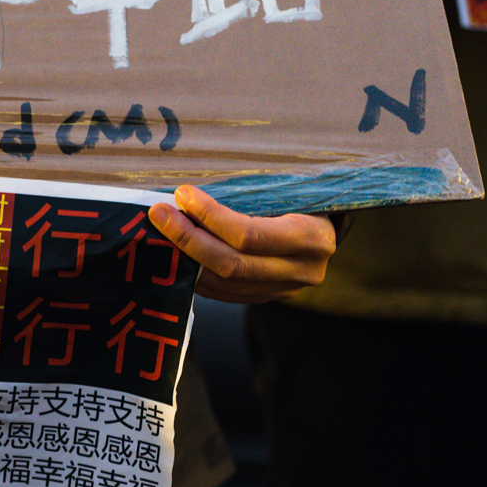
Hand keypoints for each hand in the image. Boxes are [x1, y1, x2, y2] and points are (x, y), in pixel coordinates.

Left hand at [148, 186, 335, 303]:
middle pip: (232, 264)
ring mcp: (285, 290)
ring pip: (224, 283)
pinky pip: (224, 292)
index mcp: (311, 238)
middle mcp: (302, 271)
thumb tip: (190, 192)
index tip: (182, 194)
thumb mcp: (289, 189)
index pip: (249, 235)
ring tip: (162, 232)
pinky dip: (197, 274)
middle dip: (189, 238)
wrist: (327, 228)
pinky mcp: (267, 298)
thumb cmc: (304, 197)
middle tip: (159, 214)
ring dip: (187, 258)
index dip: (210, 217)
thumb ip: (250, 194)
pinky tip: (177, 254)